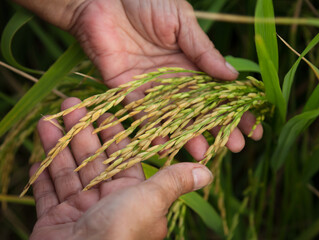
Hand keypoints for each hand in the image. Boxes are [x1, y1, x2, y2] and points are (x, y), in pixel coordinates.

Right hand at [30, 98, 212, 239]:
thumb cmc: (121, 232)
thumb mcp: (151, 201)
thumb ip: (174, 182)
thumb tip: (207, 173)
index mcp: (132, 197)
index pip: (123, 157)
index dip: (114, 134)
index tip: (105, 111)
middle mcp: (107, 202)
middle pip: (93, 159)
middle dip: (83, 131)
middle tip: (72, 105)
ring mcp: (79, 211)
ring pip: (69, 169)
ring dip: (61, 143)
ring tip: (51, 117)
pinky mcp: (54, 220)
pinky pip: (48, 190)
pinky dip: (45, 170)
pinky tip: (40, 148)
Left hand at [69, 0, 262, 159]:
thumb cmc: (148, 1)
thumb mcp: (182, 22)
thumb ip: (203, 51)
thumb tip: (233, 76)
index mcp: (190, 62)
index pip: (217, 90)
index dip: (235, 108)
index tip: (253, 126)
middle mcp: (173, 79)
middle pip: (198, 109)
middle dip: (217, 128)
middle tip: (236, 147)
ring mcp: (150, 86)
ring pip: (172, 117)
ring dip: (187, 136)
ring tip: (203, 153)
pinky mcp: (125, 89)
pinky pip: (139, 113)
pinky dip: (150, 130)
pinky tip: (165, 146)